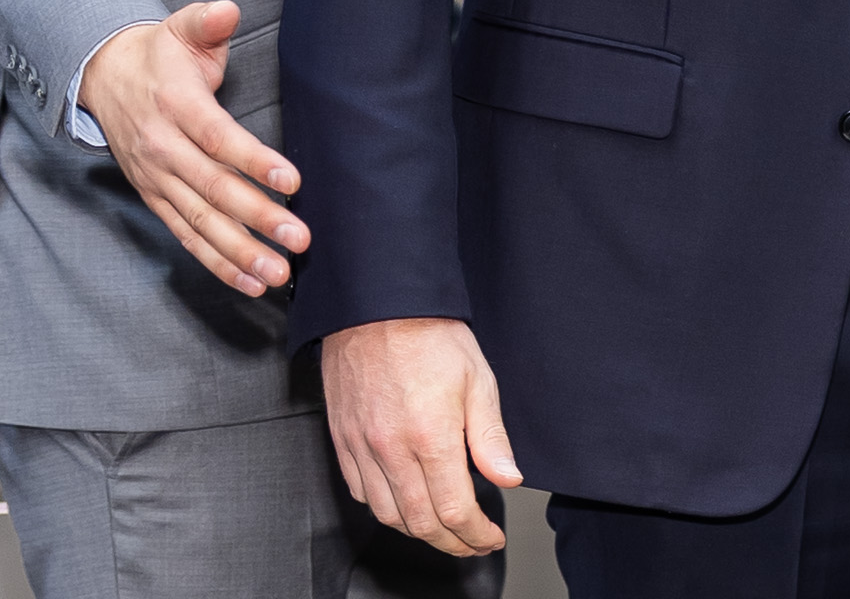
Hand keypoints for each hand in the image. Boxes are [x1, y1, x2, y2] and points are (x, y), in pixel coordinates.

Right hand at [78, 1, 306, 296]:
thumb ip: (205, 21)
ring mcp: (157, 178)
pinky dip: (216, 261)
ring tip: (277, 273)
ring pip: (200, 221)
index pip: (218, 138)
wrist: (101, 77)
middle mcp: (163, 148)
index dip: (254, 161)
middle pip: (212, 189)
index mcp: (175, 106)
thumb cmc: (158, 54)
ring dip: (239, 252)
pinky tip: (249, 281)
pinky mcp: (155, 197)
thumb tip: (227, 10)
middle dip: (256, 218)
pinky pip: (186, 235)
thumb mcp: (180, 27)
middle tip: (298, 237)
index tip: (291, 181)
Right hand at [322, 318, 522, 555]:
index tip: (490, 537)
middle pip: (419, 522)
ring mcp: (361, 447)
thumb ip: (490, 437)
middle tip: (472, 543)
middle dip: (450, 542)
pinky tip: (404, 504)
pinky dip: (384, 509)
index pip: (453, 510)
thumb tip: (508, 479)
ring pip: (387, 514)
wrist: (376, 306)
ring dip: (417, 531)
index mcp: (430, 436)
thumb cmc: (430, 335)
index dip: (475, 534)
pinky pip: (360, 492)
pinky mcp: (342, 440)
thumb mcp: (478, 380)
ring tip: (443, 530)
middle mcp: (390, 449)